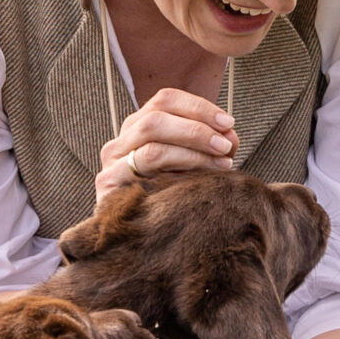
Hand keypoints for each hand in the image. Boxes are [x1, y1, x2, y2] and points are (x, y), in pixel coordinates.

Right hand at [96, 88, 235, 201]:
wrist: (144, 239)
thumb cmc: (173, 197)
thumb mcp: (196, 165)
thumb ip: (213, 147)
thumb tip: (230, 136)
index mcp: (139, 126)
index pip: (166, 100)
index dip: (199, 107)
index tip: (228, 123)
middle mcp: (122, 140)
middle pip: (156, 118)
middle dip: (197, 130)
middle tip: (225, 145)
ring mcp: (112, 163)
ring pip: (152, 146)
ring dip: (192, 152)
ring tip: (220, 163)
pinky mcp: (109, 185)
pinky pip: (146, 171)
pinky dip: (178, 171)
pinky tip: (199, 182)